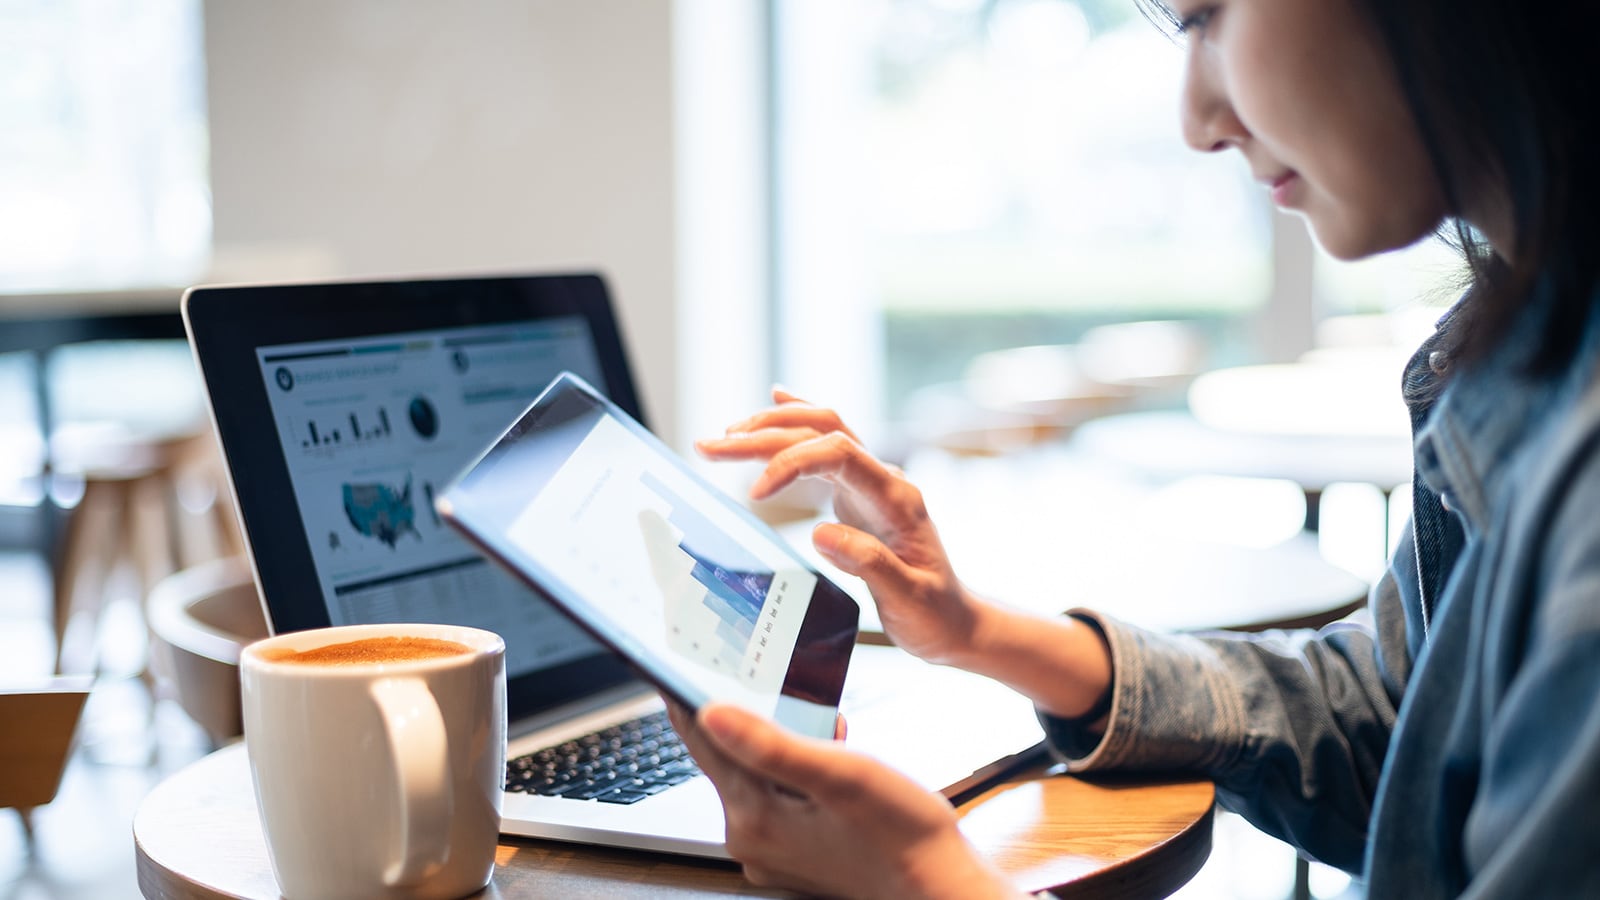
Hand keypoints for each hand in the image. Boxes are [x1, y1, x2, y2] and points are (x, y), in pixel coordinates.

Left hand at [667, 701, 1020, 899]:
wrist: (940, 887)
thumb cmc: (902, 835)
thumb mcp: (840, 775)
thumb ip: (772, 745)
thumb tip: (710, 714)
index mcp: (753, 820)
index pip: (703, 741)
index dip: (686, 693)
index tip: (673, 657)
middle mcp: (753, 840)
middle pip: (728, 756)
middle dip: (749, 713)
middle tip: (763, 675)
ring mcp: (773, 849)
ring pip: (756, 773)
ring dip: (779, 739)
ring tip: (816, 720)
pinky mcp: (794, 851)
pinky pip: (778, 794)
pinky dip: (794, 767)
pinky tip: (829, 753)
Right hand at [695, 388, 986, 664]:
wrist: (954, 622)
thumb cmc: (934, 615)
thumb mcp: (908, 599)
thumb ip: (868, 564)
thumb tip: (820, 533)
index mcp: (897, 499)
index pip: (838, 454)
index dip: (791, 463)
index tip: (755, 494)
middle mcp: (884, 481)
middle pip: (821, 433)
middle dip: (763, 435)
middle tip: (710, 446)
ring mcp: (871, 484)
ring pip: (821, 432)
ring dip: (772, 427)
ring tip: (724, 435)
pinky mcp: (858, 495)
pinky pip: (827, 445)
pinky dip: (797, 423)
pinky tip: (776, 401)